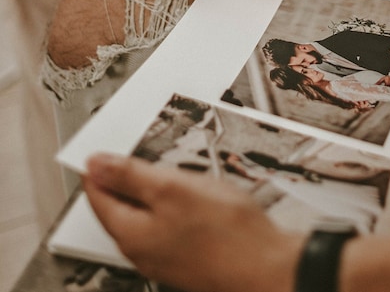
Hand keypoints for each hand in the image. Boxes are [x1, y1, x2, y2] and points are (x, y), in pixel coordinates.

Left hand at [83, 153, 301, 291]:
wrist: (266, 268)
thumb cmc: (224, 232)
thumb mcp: (173, 188)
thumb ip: (131, 176)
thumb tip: (96, 165)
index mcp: (131, 234)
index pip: (98, 198)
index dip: (97, 169)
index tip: (99, 150)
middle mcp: (143, 252)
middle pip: (119, 210)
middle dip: (122, 180)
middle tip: (127, 153)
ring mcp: (166, 258)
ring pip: (145, 219)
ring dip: (148, 193)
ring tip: (161, 169)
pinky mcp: (188, 259)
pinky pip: (167, 228)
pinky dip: (169, 207)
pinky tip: (188, 196)